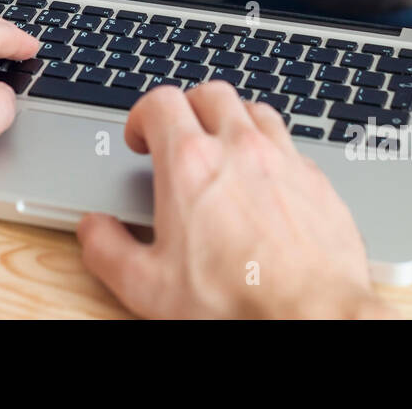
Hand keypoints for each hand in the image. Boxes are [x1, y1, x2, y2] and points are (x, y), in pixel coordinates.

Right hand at [76, 82, 396, 318]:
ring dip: (233, 121)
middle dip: (188, 108)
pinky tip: (265, 180)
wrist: (313, 317)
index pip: (160, 103)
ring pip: (254, 111)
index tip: (140, 138)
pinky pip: (290, 144)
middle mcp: (240, 149)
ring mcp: (284, 160)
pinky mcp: (317, 180)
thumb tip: (94, 229)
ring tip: (222, 148)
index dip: (142, 115)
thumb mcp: (147, 287)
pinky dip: (271, 150)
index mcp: (191, 164)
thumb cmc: (237, 303)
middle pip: (210, 94)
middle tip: (178, 136)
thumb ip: (109, 250)